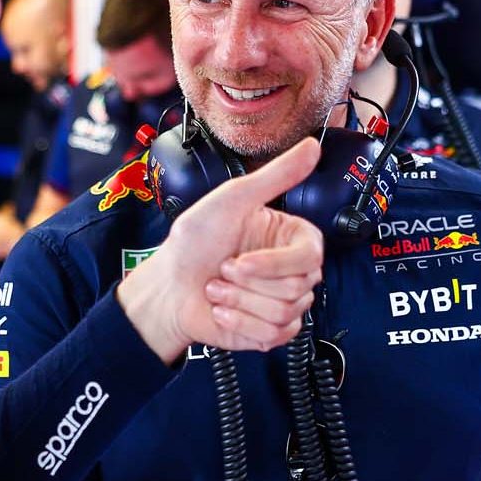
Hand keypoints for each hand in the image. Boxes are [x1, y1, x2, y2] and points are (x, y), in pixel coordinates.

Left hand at [116, 139, 323, 361]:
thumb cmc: (194, 242)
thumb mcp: (232, 199)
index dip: (274, 264)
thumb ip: (277, 174)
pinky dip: (240, 322)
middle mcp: (291, 269)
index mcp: (290, 237)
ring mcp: (284, 301)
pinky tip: (223, 310)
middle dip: (248, 283)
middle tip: (223, 269)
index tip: (241, 261)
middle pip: (298, 287)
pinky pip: (274, 334)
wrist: (168, 287)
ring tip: (218, 289)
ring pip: (285, 312)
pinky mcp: (272, 330)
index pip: (311, 255)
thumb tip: (312, 146)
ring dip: (240, 302)